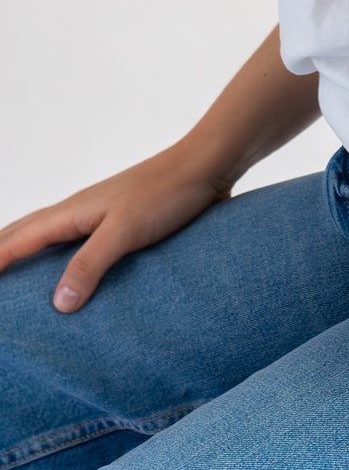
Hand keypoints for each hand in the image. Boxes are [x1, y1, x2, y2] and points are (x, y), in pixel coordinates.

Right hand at [0, 141, 234, 312]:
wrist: (207, 165)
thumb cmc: (167, 192)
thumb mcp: (125, 230)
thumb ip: (90, 263)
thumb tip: (57, 305)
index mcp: (71, 212)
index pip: (17, 241)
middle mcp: (79, 212)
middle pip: (26, 233)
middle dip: (0, 253)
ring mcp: (101, 216)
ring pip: (51, 236)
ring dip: (27, 253)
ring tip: (15, 280)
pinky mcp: (124, 224)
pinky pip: (79, 243)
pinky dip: (62, 257)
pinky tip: (75, 274)